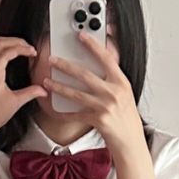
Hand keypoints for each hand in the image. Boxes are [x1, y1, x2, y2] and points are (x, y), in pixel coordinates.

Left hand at [0, 37, 46, 140]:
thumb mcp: (15, 103)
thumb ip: (30, 93)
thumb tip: (42, 90)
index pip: (9, 51)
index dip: (23, 48)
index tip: (33, 52)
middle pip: (1, 43)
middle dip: (16, 41)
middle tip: (29, 47)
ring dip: (9, 44)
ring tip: (22, 50)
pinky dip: (4, 52)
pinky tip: (12, 59)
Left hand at [42, 31, 145, 157]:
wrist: (131, 142)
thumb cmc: (127, 119)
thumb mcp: (125, 95)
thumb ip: (113, 81)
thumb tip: (99, 66)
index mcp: (121, 82)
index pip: (106, 58)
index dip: (93, 46)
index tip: (81, 36)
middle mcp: (114, 92)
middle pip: (85, 75)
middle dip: (66, 66)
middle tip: (53, 60)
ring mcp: (105, 106)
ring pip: (76, 93)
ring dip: (59, 86)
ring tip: (47, 81)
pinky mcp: (98, 120)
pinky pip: (75, 114)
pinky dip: (63, 112)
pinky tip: (53, 107)